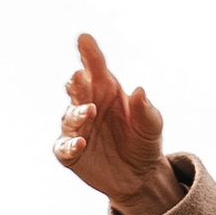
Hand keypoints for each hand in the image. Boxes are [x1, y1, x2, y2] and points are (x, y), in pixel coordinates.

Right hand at [56, 32, 183, 214]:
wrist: (141, 176)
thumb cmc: (144, 140)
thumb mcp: (151, 124)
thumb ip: (145, 109)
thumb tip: (139, 90)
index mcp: (106, 90)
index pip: (95, 67)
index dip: (89, 53)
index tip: (84, 38)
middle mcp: (88, 104)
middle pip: (77, 89)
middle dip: (76, 81)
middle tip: (80, 76)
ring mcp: (78, 128)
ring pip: (69, 116)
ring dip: (77, 113)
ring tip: (90, 111)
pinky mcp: (71, 152)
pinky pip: (64, 147)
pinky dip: (69, 144)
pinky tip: (81, 143)